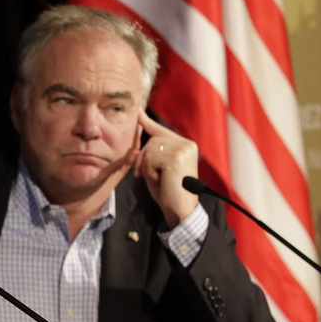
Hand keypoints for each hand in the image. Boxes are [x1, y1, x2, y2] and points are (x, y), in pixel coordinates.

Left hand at [132, 111, 199, 228]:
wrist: (181, 211)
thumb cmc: (168, 192)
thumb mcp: (155, 170)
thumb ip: (147, 157)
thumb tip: (133, 150)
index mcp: (184, 146)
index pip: (161, 131)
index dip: (146, 122)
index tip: (136, 111)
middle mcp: (187, 144)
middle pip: (152, 140)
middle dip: (144, 158)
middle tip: (145, 175)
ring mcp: (183, 150)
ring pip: (150, 149)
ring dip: (147, 166)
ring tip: (159, 179)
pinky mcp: (176, 158)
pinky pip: (150, 158)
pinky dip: (150, 171)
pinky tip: (161, 180)